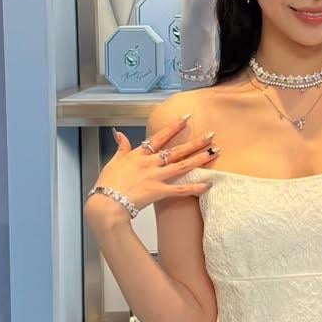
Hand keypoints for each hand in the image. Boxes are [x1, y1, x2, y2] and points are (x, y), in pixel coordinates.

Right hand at [88, 115, 217, 214]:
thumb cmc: (107, 184)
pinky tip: (208, 184)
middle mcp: (150, 163)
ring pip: (182, 165)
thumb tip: (119, 134)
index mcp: (139, 155)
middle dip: (195, 142)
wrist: (107, 203)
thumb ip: (121, 147)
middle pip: (177, 150)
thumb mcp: (113, 161)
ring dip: (200, 159)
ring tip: (215, 152)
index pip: (160, 137)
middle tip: (211, 135)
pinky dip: (194, 187)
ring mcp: (156, 177)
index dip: (174, 127)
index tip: (187, 118)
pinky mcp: (159, 191)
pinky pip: (180, 189)